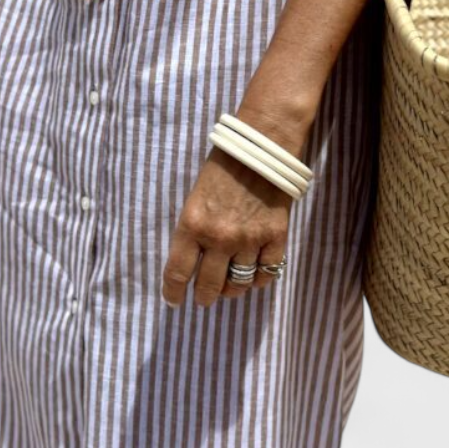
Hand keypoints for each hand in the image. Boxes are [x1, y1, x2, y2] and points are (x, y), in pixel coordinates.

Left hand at [161, 142, 292, 309]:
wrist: (261, 146)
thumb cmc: (223, 166)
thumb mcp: (196, 196)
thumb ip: (194, 229)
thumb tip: (193, 260)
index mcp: (192, 224)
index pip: (177, 273)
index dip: (173, 292)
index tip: (174, 301)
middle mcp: (219, 237)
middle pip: (209, 287)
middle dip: (204, 296)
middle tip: (204, 297)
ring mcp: (249, 239)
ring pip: (239, 285)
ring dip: (232, 289)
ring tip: (230, 286)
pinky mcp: (275, 236)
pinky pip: (267, 274)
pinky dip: (259, 279)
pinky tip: (254, 274)